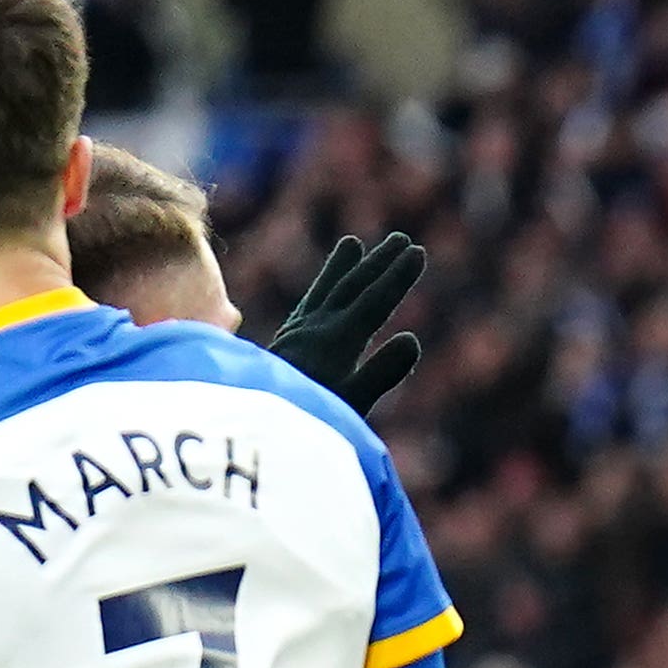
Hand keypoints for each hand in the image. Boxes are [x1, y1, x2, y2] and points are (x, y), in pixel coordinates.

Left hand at [269, 230, 427, 414]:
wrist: (250, 428)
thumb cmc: (306, 426)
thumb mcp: (351, 405)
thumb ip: (381, 373)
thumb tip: (411, 339)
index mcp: (336, 342)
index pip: (372, 301)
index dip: (396, 277)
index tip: (417, 252)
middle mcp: (315, 330)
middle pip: (351, 288)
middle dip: (378, 264)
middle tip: (402, 240)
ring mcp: (297, 335)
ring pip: (326, 293)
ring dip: (344, 268)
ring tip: (353, 244)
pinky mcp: (286, 346)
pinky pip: (308, 307)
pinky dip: (321, 292)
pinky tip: (324, 292)